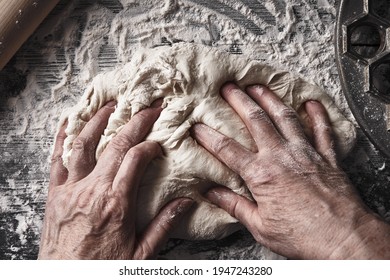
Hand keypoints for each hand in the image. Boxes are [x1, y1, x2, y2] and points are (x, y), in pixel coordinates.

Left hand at [39, 101, 192, 259]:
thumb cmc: (103, 269)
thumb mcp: (141, 253)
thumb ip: (163, 225)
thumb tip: (186, 202)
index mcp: (116, 204)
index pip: (136, 159)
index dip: (149, 145)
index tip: (157, 142)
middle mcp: (92, 191)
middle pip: (115, 145)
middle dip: (135, 122)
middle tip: (148, 107)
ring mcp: (70, 190)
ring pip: (83, 144)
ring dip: (98, 120)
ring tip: (111, 104)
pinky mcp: (54, 194)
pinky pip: (56, 160)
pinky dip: (62, 138)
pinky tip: (69, 122)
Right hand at [192, 83, 389, 258]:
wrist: (342, 238)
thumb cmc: (301, 236)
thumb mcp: (260, 226)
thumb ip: (234, 205)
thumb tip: (211, 192)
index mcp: (261, 174)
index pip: (227, 149)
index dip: (209, 136)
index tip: (197, 126)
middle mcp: (281, 156)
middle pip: (256, 121)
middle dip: (239, 101)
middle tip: (229, 87)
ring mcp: (305, 153)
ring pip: (284, 117)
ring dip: (270, 99)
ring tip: (258, 86)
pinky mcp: (326, 157)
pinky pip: (322, 129)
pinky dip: (317, 115)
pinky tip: (311, 103)